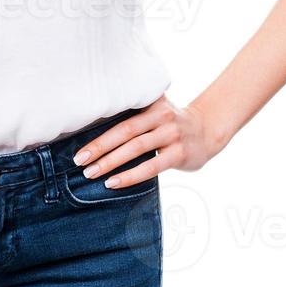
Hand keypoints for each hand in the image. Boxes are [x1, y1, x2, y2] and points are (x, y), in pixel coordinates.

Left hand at [72, 95, 229, 189]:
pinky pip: (152, 166)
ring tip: (92, 173)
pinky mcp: (179, 153)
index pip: (120, 118)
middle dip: (100, 148)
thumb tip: (92, 123)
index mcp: (151, 104)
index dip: (98, 133)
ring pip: (137, 149)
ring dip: (112, 162)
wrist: (207, 130)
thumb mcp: (156, 107)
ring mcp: (172, 135)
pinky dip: (131, 175)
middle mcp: (162, 117)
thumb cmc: (170, 122)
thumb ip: (133, 110)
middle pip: (125, 132)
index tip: (79, 147)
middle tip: (80, 161)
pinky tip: (114, 182)